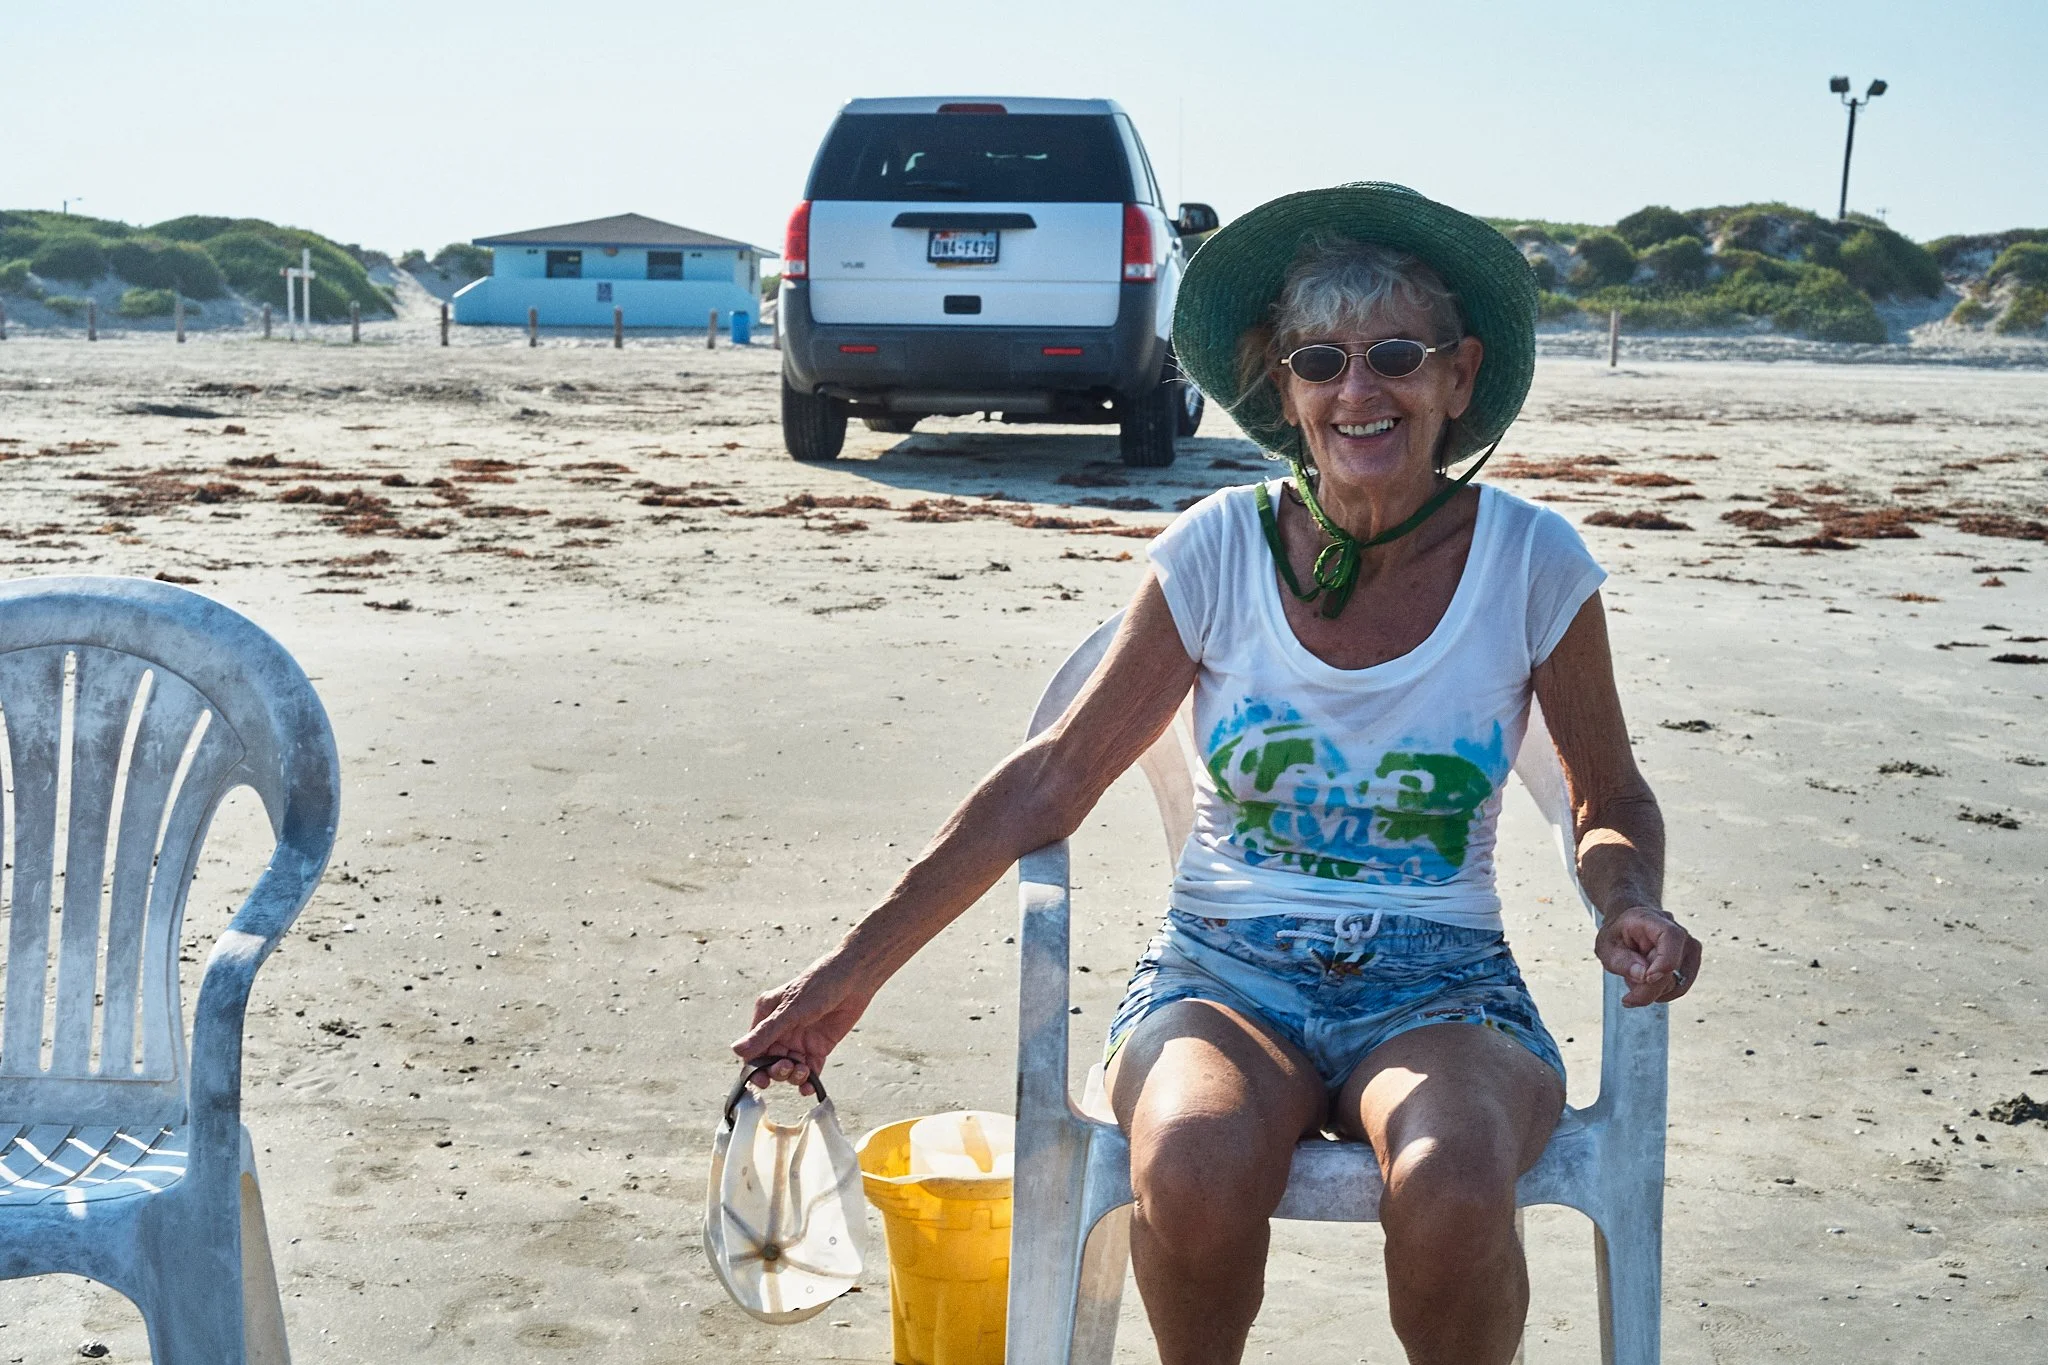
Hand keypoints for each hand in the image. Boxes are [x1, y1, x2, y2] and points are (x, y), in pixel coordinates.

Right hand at [730, 953, 874, 1095]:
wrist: (855, 978)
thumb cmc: (820, 984)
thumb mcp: (791, 1010)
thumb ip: (767, 1032)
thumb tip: (737, 1050)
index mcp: (767, 1015)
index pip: (754, 1048)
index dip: (755, 1067)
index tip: (762, 1080)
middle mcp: (781, 1030)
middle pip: (770, 1061)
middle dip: (776, 1070)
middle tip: (787, 1067)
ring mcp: (800, 1040)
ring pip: (790, 1068)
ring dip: (794, 1076)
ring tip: (803, 1072)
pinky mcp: (819, 1047)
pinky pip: (810, 1070)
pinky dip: (809, 1080)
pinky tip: (810, 1086)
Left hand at [1594, 905, 1700, 1006]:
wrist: (1628, 927)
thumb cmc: (1617, 935)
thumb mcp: (1606, 946)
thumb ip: (1621, 961)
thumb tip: (1644, 977)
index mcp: (1652, 920)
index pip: (1671, 936)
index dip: (1664, 960)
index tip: (1648, 979)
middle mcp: (1679, 932)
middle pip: (1672, 969)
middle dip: (1647, 989)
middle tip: (1627, 998)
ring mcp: (1689, 949)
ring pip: (1678, 983)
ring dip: (1653, 991)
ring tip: (1636, 978)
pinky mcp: (1691, 964)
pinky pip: (1680, 988)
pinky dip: (1662, 993)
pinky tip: (1647, 983)